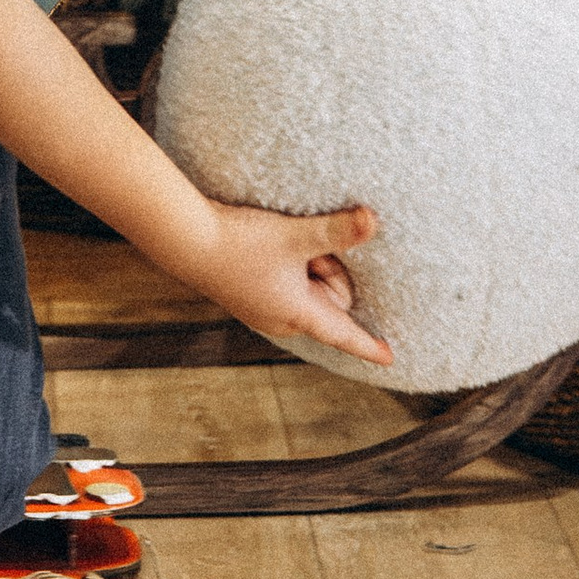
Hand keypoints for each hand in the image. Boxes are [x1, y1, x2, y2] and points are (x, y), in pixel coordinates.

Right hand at [197, 198, 391, 367]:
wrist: (186, 240)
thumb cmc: (240, 242)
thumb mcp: (295, 236)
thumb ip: (337, 231)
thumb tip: (374, 221)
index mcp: (297, 314)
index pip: (344, 334)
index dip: (369, 345)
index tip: (391, 357)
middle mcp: (282, 320)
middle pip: (330, 300)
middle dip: (327, 270)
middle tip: (304, 248)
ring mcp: (265, 310)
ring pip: (309, 289)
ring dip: (308, 265)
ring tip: (282, 246)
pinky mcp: (252, 297)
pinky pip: (290, 285)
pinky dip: (292, 267)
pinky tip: (271, 251)